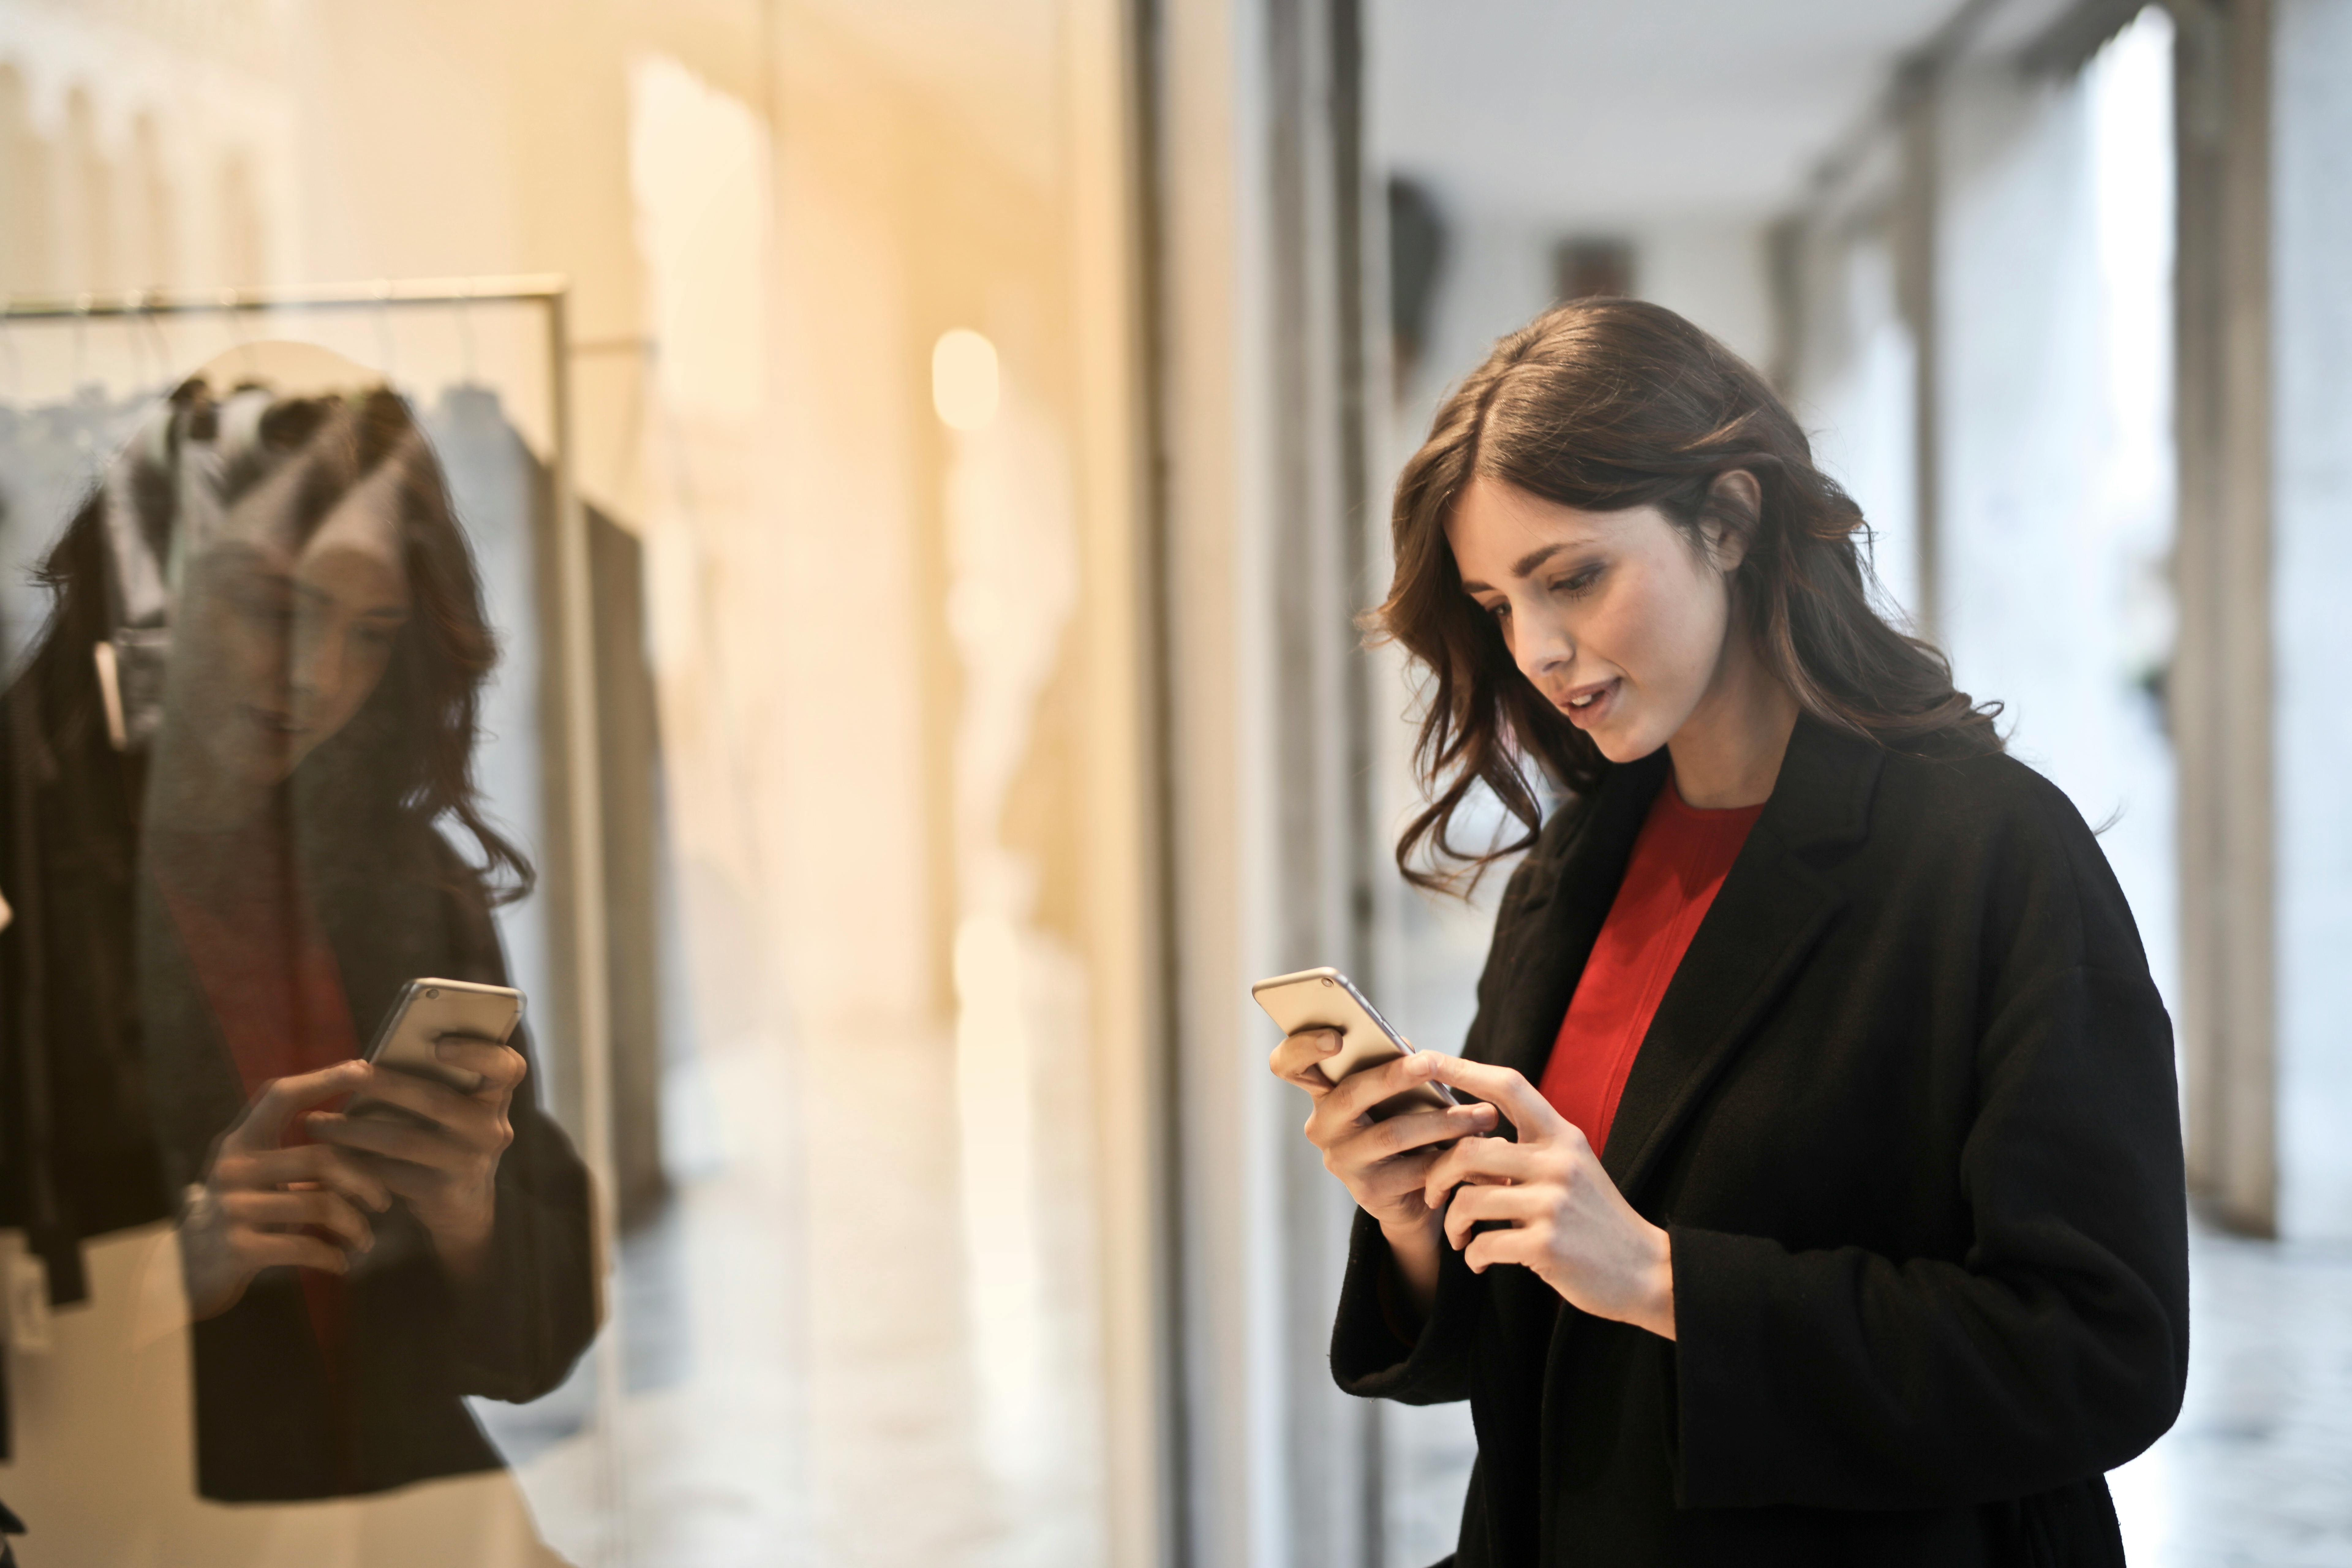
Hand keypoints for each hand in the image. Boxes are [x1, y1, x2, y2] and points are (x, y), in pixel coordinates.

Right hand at [181, 1060, 392, 1319]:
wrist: (182, 1275)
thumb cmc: (235, 1219)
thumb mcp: (253, 1179)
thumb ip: (290, 1156)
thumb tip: (358, 1136)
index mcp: (239, 1143)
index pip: (280, 1096)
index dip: (323, 1078)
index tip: (365, 1068)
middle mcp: (234, 1168)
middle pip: (319, 1158)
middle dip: (363, 1181)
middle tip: (383, 1201)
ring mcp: (232, 1208)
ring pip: (320, 1204)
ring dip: (353, 1225)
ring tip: (365, 1239)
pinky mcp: (238, 1248)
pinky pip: (305, 1247)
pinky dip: (332, 1256)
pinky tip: (341, 1263)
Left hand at [306, 1037, 526, 1281]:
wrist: (462, 1203)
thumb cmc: (447, 1135)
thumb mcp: (456, 1105)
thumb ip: (436, 1079)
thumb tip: (373, 1058)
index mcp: (495, 1097)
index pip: (507, 1067)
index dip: (477, 1052)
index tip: (438, 1044)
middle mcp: (491, 1129)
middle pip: (438, 1101)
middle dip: (388, 1085)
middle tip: (349, 1074)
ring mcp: (470, 1163)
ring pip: (404, 1141)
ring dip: (354, 1129)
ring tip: (315, 1121)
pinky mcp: (443, 1192)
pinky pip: (391, 1175)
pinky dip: (355, 1164)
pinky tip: (327, 1156)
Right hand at [1269, 1031, 1499, 1315]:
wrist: (1411, 1194)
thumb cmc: (1401, 1125)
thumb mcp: (1393, 1093)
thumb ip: (1390, 1064)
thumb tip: (1404, 1043)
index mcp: (1322, 1092)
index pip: (1289, 1064)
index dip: (1303, 1047)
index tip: (1336, 1036)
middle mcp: (1322, 1127)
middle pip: (1350, 1094)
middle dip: (1393, 1075)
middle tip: (1430, 1062)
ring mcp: (1342, 1161)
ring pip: (1391, 1133)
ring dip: (1443, 1121)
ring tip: (1483, 1115)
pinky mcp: (1369, 1192)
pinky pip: (1415, 1169)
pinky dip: (1450, 1156)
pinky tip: (1477, 1147)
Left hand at [1418, 1054, 1675, 1339]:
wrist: (1647, 1271)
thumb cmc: (1596, 1220)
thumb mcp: (1570, 1171)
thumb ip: (1526, 1153)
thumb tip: (1465, 1142)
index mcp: (1562, 1137)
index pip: (1508, 1086)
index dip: (1463, 1069)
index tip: (1424, 1059)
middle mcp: (1558, 1163)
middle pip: (1469, 1150)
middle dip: (1437, 1175)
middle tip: (1433, 1197)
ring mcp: (1553, 1204)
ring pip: (1468, 1199)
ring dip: (1453, 1223)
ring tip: (1461, 1237)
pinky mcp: (1547, 1245)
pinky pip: (1483, 1244)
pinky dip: (1473, 1256)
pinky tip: (1480, 1260)